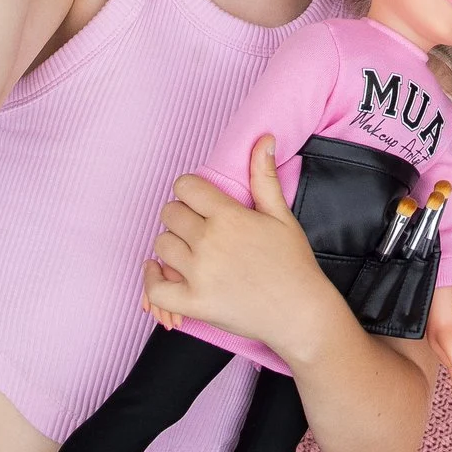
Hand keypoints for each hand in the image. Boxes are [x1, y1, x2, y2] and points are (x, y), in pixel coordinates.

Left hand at [144, 138, 346, 363]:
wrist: (299, 313)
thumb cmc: (293, 263)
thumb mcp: (282, 215)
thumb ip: (264, 176)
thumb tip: (263, 139)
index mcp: (229, 216)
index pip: (186, 187)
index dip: (190, 191)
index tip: (199, 201)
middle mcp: (209, 242)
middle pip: (170, 213)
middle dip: (181, 216)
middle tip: (198, 227)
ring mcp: (200, 274)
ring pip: (162, 245)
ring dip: (172, 244)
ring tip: (189, 250)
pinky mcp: (194, 303)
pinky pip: (155, 288)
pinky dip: (152, 278)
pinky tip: (160, 270)